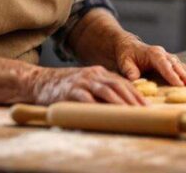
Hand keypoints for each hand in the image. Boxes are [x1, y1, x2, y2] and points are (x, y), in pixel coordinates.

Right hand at [28, 65, 146, 105]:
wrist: (39, 82)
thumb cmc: (65, 86)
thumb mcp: (86, 83)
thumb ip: (100, 90)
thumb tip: (119, 104)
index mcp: (99, 72)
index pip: (122, 83)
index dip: (136, 94)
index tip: (146, 106)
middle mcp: (93, 75)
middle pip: (118, 85)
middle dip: (133, 99)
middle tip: (144, 111)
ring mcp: (82, 82)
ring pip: (106, 91)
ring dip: (120, 102)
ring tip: (131, 112)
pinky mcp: (71, 90)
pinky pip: (87, 98)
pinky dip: (97, 106)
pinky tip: (106, 113)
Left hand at [114, 35, 185, 88]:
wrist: (128, 45)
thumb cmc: (126, 54)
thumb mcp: (124, 62)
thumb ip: (129, 71)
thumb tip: (135, 80)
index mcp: (153, 53)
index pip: (164, 65)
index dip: (172, 75)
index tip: (180, 84)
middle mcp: (164, 54)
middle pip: (177, 66)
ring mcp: (169, 57)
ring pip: (183, 67)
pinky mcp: (171, 62)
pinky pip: (183, 68)